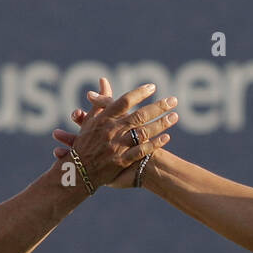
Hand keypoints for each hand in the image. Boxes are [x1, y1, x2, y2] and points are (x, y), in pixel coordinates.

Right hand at [52, 77, 175, 189]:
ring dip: (161, 124)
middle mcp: (112, 130)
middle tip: (174, 100)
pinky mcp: (122, 160)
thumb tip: (104, 80)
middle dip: (158, 107)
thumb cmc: (85, 143)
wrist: (78, 171)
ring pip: (143, 132)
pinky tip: (167, 138)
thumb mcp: (90, 119)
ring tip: (175, 116)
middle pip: (139, 115)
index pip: (124, 101)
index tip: (153, 87)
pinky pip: (141, 151)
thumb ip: (101, 101)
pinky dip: (154, 144)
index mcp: (104, 119)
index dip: (139, 93)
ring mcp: (118, 146)